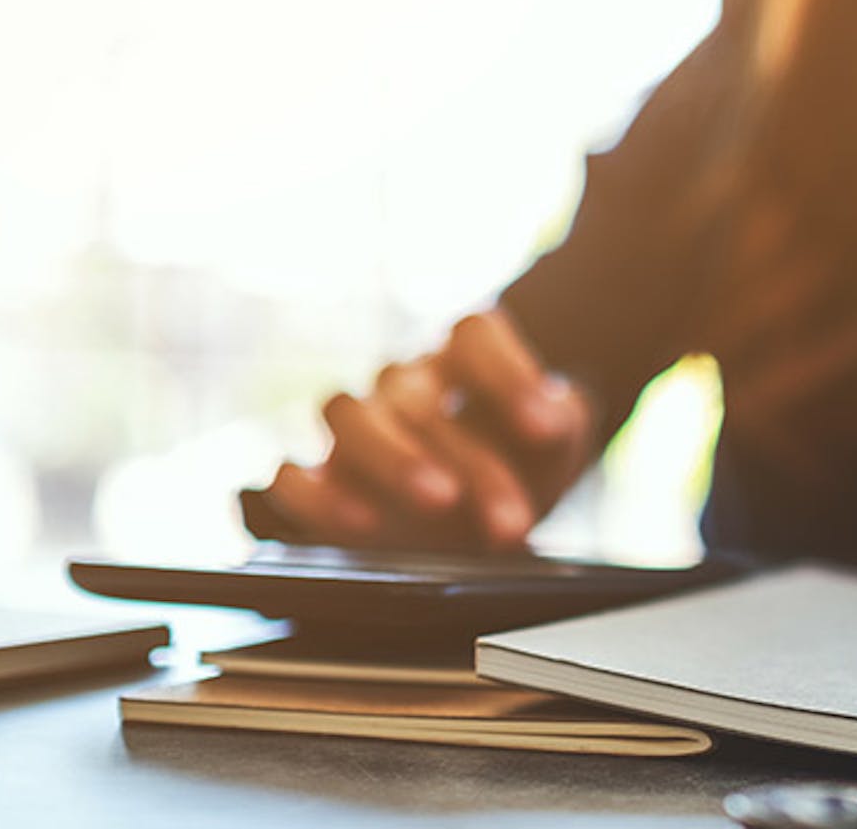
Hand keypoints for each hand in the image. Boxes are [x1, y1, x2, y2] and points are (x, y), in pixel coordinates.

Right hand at [250, 310, 594, 551]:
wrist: (486, 518)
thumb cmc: (524, 465)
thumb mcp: (560, 442)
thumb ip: (565, 418)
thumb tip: (554, 412)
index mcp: (463, 357)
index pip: (473, 333)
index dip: (508, 372)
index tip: (545, 428)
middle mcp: (403, 382)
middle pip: (419, 395)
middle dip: (473, 464)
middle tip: (510, 521)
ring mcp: (356, 428)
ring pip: (347, 414)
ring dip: (394, 459)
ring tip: (439, 501)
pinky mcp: (320, 481)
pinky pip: (292, 475)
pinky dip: (317, 495)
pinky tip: (359, 524)